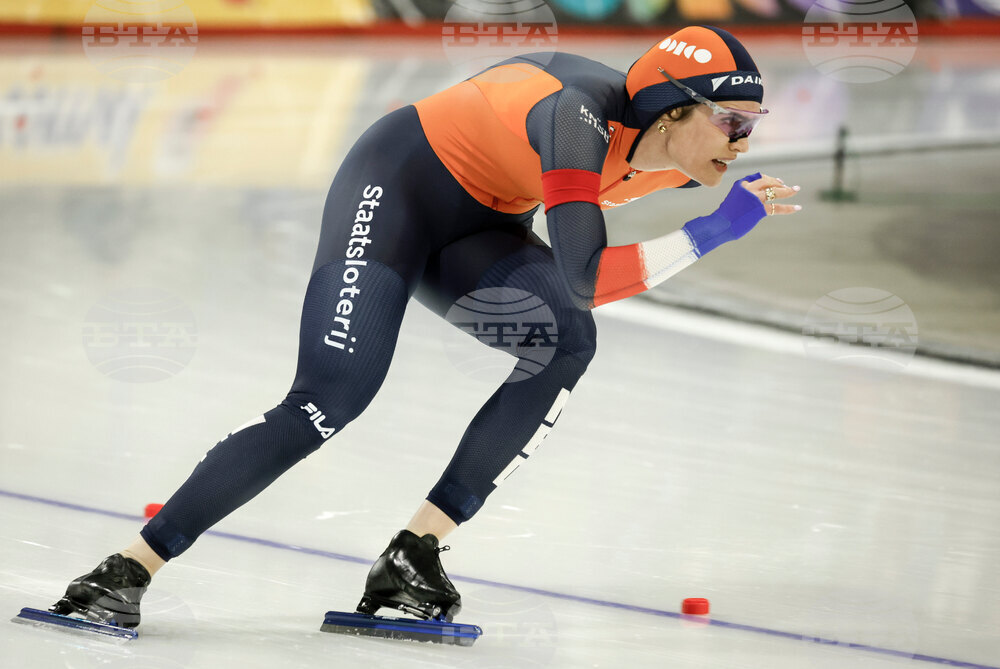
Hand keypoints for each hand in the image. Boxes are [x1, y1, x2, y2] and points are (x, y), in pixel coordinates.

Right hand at [682, 172, 800, 256]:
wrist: (719, 224)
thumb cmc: (723, 217)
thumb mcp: (732, 202)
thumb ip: (743, 199)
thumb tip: (752, 205)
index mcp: (741, 184)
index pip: (759, 177)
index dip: (770, 179)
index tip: (778, 181)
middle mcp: (749, 189)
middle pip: (768, 182)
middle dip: (779, 184)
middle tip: (789, 186)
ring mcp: (755, 198)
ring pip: (775, 192)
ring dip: (787, 191)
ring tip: (796, 189)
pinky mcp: (759, 209)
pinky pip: (777, 207)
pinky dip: (788, 208)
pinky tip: (797, 207)